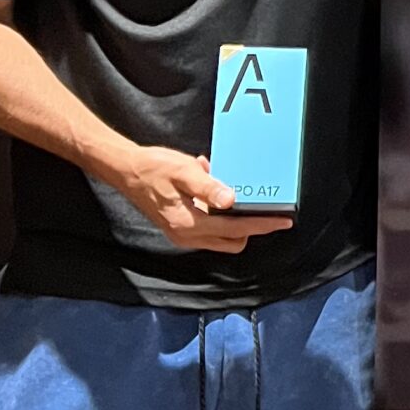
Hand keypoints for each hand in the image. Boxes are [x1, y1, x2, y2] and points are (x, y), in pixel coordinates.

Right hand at [118, 147, 293, 251]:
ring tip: (234, 194)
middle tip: (266, 207)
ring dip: (235, 223)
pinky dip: (220, 218)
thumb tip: (231, 200)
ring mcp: (182, 235)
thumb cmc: (153, 168)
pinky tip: (215, 192)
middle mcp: (186, 236)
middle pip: (233, 241)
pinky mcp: (179, 230)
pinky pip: (210, 231)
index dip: (262, 225)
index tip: (283, 221)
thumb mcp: (183, 171)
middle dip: (252, 228)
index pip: (236, 229)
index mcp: (189, 223)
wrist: (126, 171)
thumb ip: (207, 187)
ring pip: (222, 239)